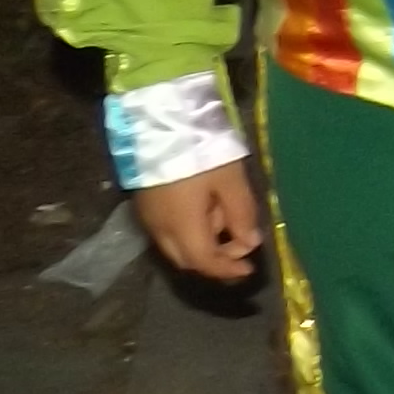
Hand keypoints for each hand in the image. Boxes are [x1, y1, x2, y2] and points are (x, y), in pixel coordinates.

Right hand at [134, 163, 263, 284]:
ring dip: (204, 242)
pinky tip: (206, 207)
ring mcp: (147, 217)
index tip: (249, 270)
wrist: (158, 122)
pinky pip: (168, 230)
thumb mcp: (230, 180)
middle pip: (188, 259)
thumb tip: (250, 243)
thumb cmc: (199, 150)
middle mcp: (159, 229)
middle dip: (216, 259)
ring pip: (176, 246)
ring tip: (226, 215)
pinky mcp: (143, 205)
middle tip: (241, 245)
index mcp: (181, 226)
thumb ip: (241, 214)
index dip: (227, 270)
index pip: (204, 262)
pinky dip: (190, 230)